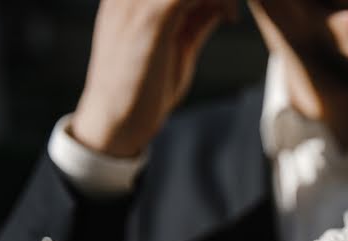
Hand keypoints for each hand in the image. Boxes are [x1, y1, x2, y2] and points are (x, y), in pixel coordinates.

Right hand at [71, 0, 237, 156]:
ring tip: (232, 13)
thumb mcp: (175, 49)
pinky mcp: (151, 19)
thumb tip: (217, 8)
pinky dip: (218, 1)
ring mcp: (136, 3)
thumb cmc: (143, 89)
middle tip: (232, 10)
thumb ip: (194, 23)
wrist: (115, 121)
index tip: (227, 8)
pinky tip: (230, 19)